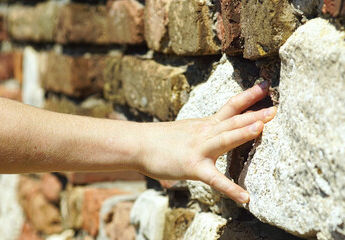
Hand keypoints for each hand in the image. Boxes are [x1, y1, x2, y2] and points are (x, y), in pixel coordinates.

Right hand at [137, 81, 275, 203]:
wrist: (138, 144)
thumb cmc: (160, 139)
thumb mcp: (186, 130)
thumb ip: (202, 131)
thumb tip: (210, 132)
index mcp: (206, 124)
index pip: (231, 106)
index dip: (249, 96)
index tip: (266, 86)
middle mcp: (205, 132)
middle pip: (233, 119)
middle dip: (256, 112)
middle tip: (276, 107)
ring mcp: (199, 148)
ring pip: (224, 138)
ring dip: (243, 132)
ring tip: (262, 127)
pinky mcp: (192, 166)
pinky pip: (214, 178)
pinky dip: (230, 188)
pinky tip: (245, 197)